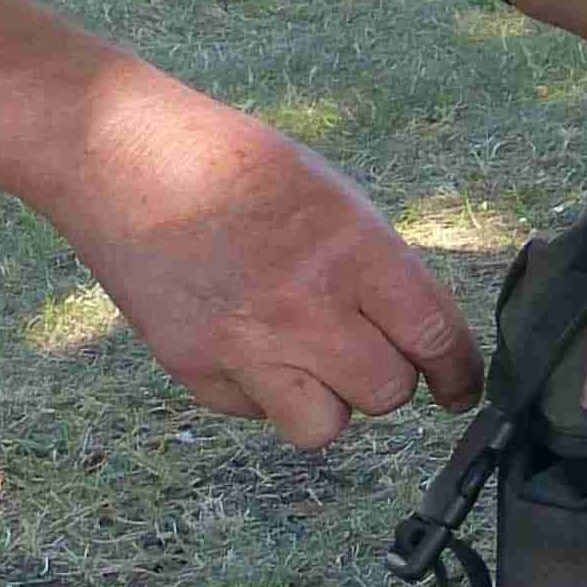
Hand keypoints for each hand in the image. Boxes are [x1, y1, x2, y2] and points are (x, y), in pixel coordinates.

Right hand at [45, 75, 483, 450]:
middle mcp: (303, 307)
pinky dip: (265, 392)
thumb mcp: (335, 199)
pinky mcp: (193, 370)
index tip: (462, 389)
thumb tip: (417, 333)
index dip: (458, 373)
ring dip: (330, 401)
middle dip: (390, 379)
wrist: (124, 159)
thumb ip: (377, 269)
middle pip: (386, 394)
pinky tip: (250, 342)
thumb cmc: (237, 166)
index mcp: (353, 251)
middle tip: (372, 351)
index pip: (433, 337)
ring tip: (310, 357)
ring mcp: (243, 346)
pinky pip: (257, 414)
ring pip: (324, 427)